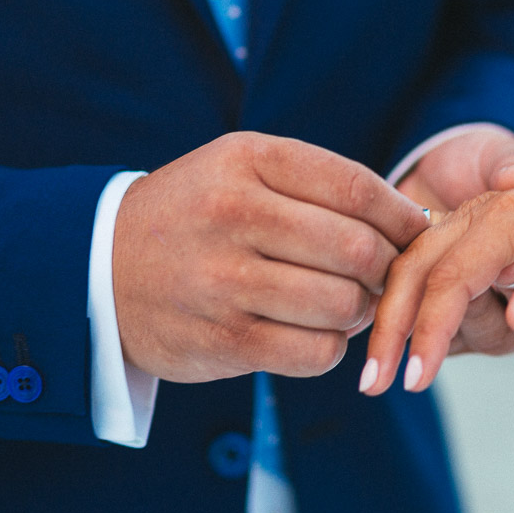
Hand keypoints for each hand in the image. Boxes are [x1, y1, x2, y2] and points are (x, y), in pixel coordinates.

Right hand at [113, 132, 428, 382]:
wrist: (98, 266)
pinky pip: (315, 353)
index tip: (415, 231)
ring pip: (342, 304)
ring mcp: (224, 280)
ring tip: (347, 303)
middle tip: (384, 275)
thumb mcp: (242, 169)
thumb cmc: (195, 214)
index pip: (356, 187)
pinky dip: (331, 347)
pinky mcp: (222, 339)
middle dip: (387, 268)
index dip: (400, 215)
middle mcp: (233, 214)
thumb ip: (319, 184)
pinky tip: (315, 332)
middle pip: (357, 249)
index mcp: (247, 160)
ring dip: (361, 310)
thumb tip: (411, 222)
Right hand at [362, 182, 513, 394]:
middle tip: (374, 386)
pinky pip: (427, 276)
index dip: (431, 331)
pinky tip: (433, 342)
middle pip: (413, 272)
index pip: (454, 278)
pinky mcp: (463, 242)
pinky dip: (420, 311)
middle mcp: (480, 213)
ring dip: (435, 327)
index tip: (415, 379)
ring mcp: (467, 226)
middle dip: (391, 328)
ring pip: (415, 276)